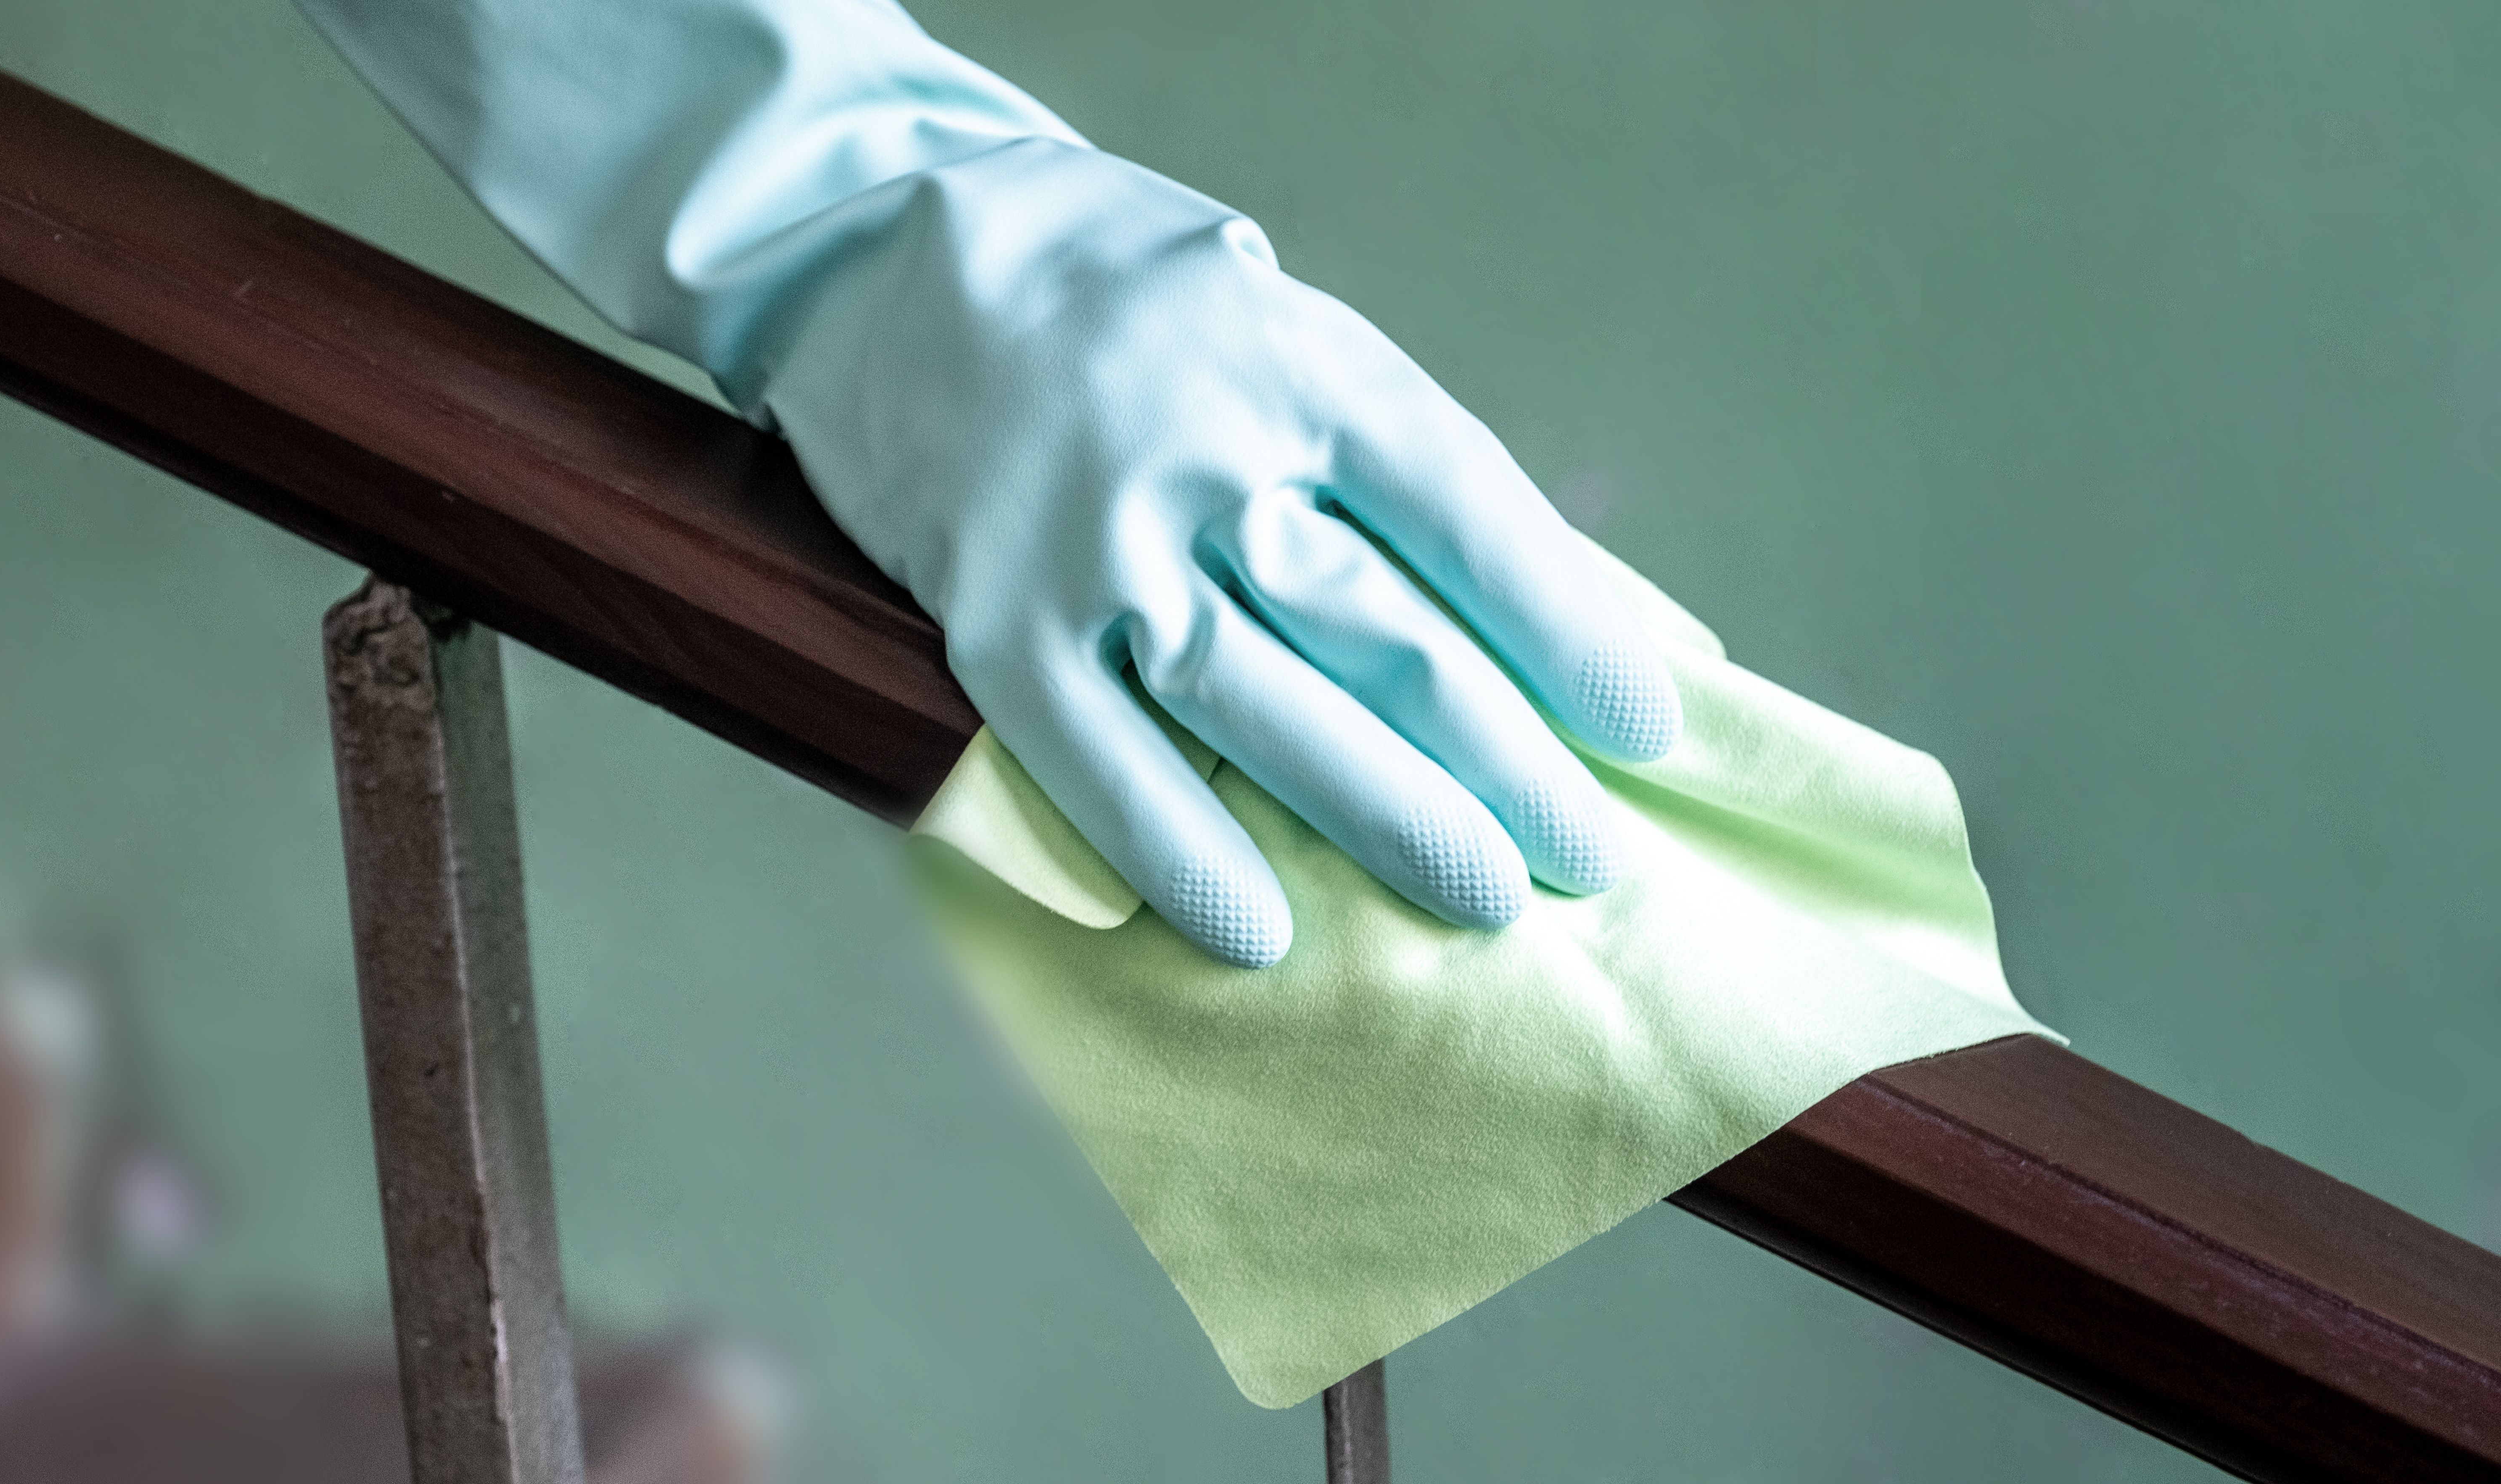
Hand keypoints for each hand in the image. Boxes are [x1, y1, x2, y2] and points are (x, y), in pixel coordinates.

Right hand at [764, 138, 1680, 965]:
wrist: (884, 250)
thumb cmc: (1118, 307)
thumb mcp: (1269, 327)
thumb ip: (1371, 454)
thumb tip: (1533, 598)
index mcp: (1299, 366)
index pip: (1468, 516)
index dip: (1567, 632)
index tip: (1645, 732)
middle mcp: (1208, 453)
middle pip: (1391, 638)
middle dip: (1509, 766)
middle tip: (1589, 862)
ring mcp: (1097, 540)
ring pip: (1269, 711)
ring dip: (1391, 823)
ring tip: (1486, 906)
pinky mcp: (995, 610)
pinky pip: (1100, 758)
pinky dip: (1182, 850)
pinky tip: (1260, 931)